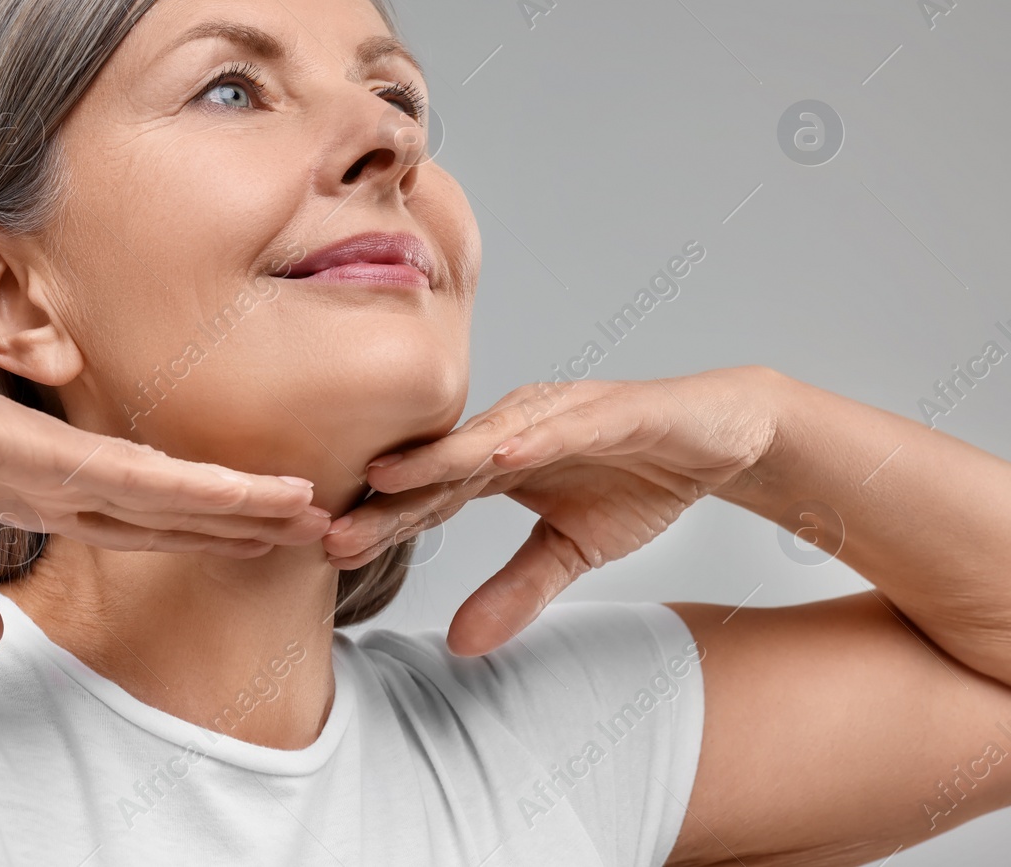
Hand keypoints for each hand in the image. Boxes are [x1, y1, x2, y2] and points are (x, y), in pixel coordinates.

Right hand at [0, 308, 328, 659]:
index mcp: (30, 488)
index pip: (138, 518)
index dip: (201, 531)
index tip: (259, 542)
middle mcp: (53, 470)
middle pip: (170, 504)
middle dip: (244, 521)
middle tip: (319, 529)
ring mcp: (45, 456)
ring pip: (164, 488)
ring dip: (238, 501)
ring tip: (308, 509)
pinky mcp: (27, 448)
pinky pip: (122, 476)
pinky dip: (184, 488)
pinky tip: (237, 497)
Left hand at [320, 366, 781, 654]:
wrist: (720, 438)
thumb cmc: (638, 479)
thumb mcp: (572, 549)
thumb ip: (517, 589)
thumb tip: (460, 644)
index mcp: (499, 459)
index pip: (431, 496)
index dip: (384, 523)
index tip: (332, 553)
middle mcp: (517, 427)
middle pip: (442, 466)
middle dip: (388, 498)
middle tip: (333, 528)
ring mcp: (561, 412)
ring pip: (491, 436)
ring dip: (440, 458)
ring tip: (391, 477)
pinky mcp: (614, 409)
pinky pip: (568, 423)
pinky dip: (534, 437)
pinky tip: (499, 455)